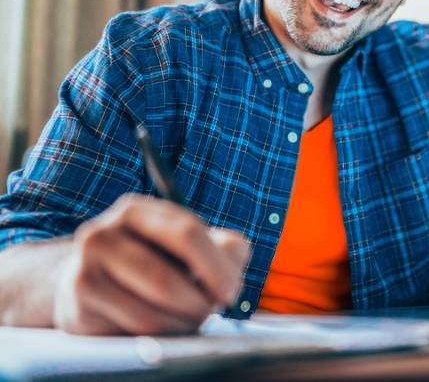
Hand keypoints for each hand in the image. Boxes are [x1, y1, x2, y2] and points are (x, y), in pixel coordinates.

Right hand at [53, 194, 249, 334]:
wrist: (94, 285)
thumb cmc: (158, 262)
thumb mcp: (196, 247)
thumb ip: (226, 249)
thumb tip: (232, 261)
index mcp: (136, 211)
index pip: (186, 233)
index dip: (215, 267)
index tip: (230, 292)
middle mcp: (102, 234)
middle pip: (165, 279)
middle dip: (198, 303)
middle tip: (210, 310)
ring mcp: (84, 270)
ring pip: (151, 313)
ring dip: (182, 324)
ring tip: (188, 317)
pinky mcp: (79, 307)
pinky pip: (134, 332)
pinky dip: (161, 335)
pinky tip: (163, 325)